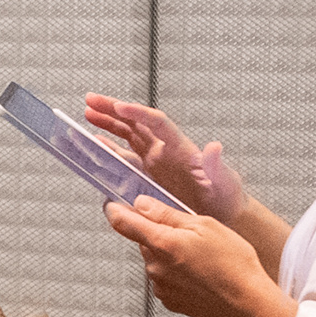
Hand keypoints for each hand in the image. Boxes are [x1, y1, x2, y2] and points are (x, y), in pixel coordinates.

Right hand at [79, 94, 240, 220]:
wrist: (223, 216)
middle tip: (91, 100)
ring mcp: (155, 162)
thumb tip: (213, 148)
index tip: (119, 106)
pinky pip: (125, 158)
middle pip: (135, 122)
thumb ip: (216, 165)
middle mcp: (165, 151)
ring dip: (108, 124)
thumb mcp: (224, 181)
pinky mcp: (148, 176)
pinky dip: (109, 150)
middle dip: (113, 110)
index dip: (137, 112)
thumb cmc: (226, 198)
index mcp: (180, 148)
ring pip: (127, 136)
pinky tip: (97, 145)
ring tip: (89, 114)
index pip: (156, 122)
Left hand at [106, 196, 295, 316]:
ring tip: (201, 258)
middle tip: (190, 235)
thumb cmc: (234, 263)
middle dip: (159, 233)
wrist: (248, 303)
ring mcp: (160, 286)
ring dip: (169, 254)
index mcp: (162, 243)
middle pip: (143, 240)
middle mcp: (155, 267)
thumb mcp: (205, 226)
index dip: (115, 210)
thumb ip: (167, 214)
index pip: (122, 222)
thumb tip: (141, 204)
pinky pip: (164, 278)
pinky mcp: (168, 300)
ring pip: (155, 259)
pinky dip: (176, 273)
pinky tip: (199, 274)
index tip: (114, 204)